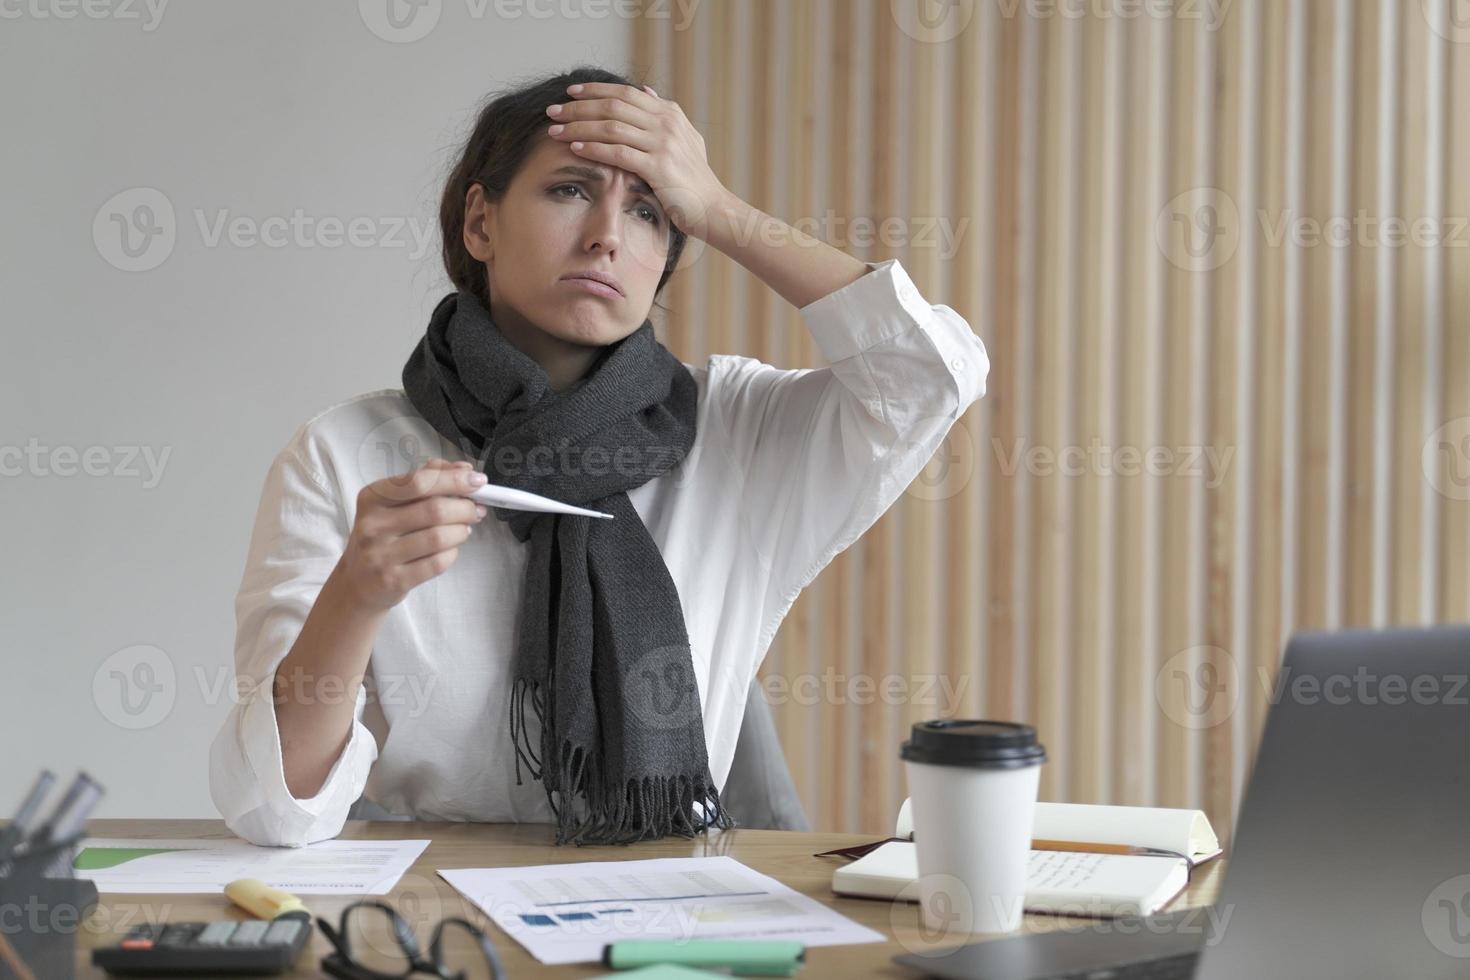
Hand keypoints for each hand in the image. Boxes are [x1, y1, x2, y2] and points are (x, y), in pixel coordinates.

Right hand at [338, 458, 487, 610]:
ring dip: (461, 531)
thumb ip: (428, 479)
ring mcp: (381, 555)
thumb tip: (463, 469)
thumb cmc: (382, 536)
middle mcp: (373, 524)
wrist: (356, 582)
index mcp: (373, 497)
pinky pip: (437, 563)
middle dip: (465, 507)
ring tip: (463, 529)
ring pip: (439, 537)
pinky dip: (452, 553)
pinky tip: (450, 549)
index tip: (478, 480)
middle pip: (434, 509)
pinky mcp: (393, 580)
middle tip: (476, 509)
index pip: (419, 481)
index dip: (454, 479)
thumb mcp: (393, 504)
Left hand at [545, 81, 733, 240]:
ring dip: (579, 126)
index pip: (625, 93)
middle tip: (552, 111)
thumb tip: (645, 92)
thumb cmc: (695, 180)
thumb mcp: (686, 140)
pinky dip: (594, 148)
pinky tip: (576, 148)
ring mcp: (664, 144)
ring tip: (555, 131)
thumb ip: (665, 116)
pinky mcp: (658, 168)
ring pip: (611, 127)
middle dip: (578, 107)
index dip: (595, 90)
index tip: (570, 92)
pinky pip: (618, 153)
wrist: (714, 209)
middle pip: (613, 106)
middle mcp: (667, 124)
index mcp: (670, 114)